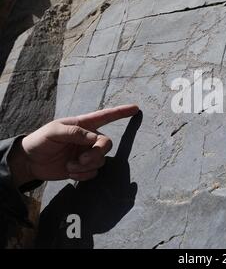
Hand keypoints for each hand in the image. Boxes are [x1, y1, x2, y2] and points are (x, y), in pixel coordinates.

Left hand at [8, 105, 139, 186]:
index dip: (121, 112)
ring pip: (100, 161)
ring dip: (86, 166)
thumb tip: (94, 138)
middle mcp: (88, 139)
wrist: (30, 162)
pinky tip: (70, 172)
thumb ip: (75, 132)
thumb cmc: (41, 140)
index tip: (136, 108)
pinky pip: (93, 173)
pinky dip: (82, 175)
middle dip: (97, 154)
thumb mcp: (54, 131)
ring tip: (70, 166)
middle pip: (107, 144)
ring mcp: (87, 154)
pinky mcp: (83, 168)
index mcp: (83, 125)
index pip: (106, 116)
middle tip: (82, 160)